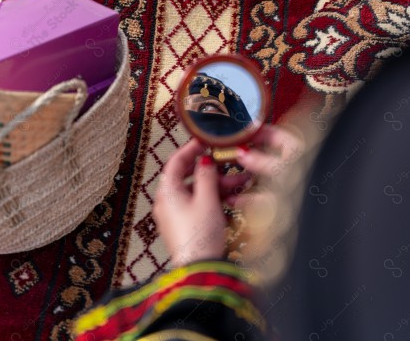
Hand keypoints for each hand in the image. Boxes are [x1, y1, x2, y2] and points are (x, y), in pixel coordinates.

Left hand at [153, 139, 250, 266]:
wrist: (199, 269)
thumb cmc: (200, 237)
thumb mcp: (208, 200)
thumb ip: (207, 176)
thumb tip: (205, 160)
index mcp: (167, 192)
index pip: (176, 161)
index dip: (191, 148)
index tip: (205, 141)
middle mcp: (168, 202)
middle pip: (189, 177)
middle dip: (213, 170)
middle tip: (229, 163)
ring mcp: (176, 215)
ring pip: (198, 191)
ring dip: (218, 185)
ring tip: (241, 181)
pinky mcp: (186, 225)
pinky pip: (199, 205)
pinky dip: (214, 199)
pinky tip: (233, 198)